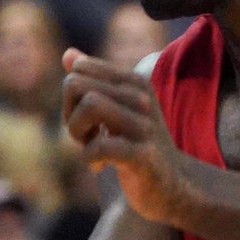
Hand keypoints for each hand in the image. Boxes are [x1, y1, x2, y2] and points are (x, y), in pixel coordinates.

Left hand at [62, 49, 199, 227]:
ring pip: (88, 106)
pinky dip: (89, 158)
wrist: (171, 185)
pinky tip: (100, 167)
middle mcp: (141, 97)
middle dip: (69, 114)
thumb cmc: (136, 144)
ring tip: (92, 147)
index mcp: (133, 81)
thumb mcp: (115, 107)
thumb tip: (68, 54)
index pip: (79, 69)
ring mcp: (144, 125)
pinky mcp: (143, 154)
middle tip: (85, 136)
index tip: (85, 118)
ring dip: (78, 133)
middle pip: (76, 84)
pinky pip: (100, 145)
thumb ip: (92, 80)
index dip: (71, 96)